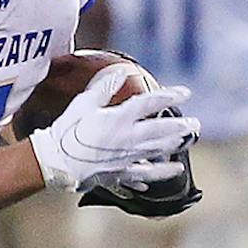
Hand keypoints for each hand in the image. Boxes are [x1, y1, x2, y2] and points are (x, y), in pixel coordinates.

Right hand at [29, 70, 198, 193]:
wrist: (52, 162)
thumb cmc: (65, 131)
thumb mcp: (82, 104)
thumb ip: (103, 88)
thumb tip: (119, 73)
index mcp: (118, 119)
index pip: (151, 104)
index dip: (170, 96)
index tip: (185, 93)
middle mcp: (127, 138)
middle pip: (161, 131)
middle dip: (181, 127)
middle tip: (194, 125)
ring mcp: (125, 158)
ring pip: (157, 151)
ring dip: (174, 146)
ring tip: (186, 142)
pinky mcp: (118, 173)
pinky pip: (143, 174)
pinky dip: (158, 174)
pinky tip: (171, 171)